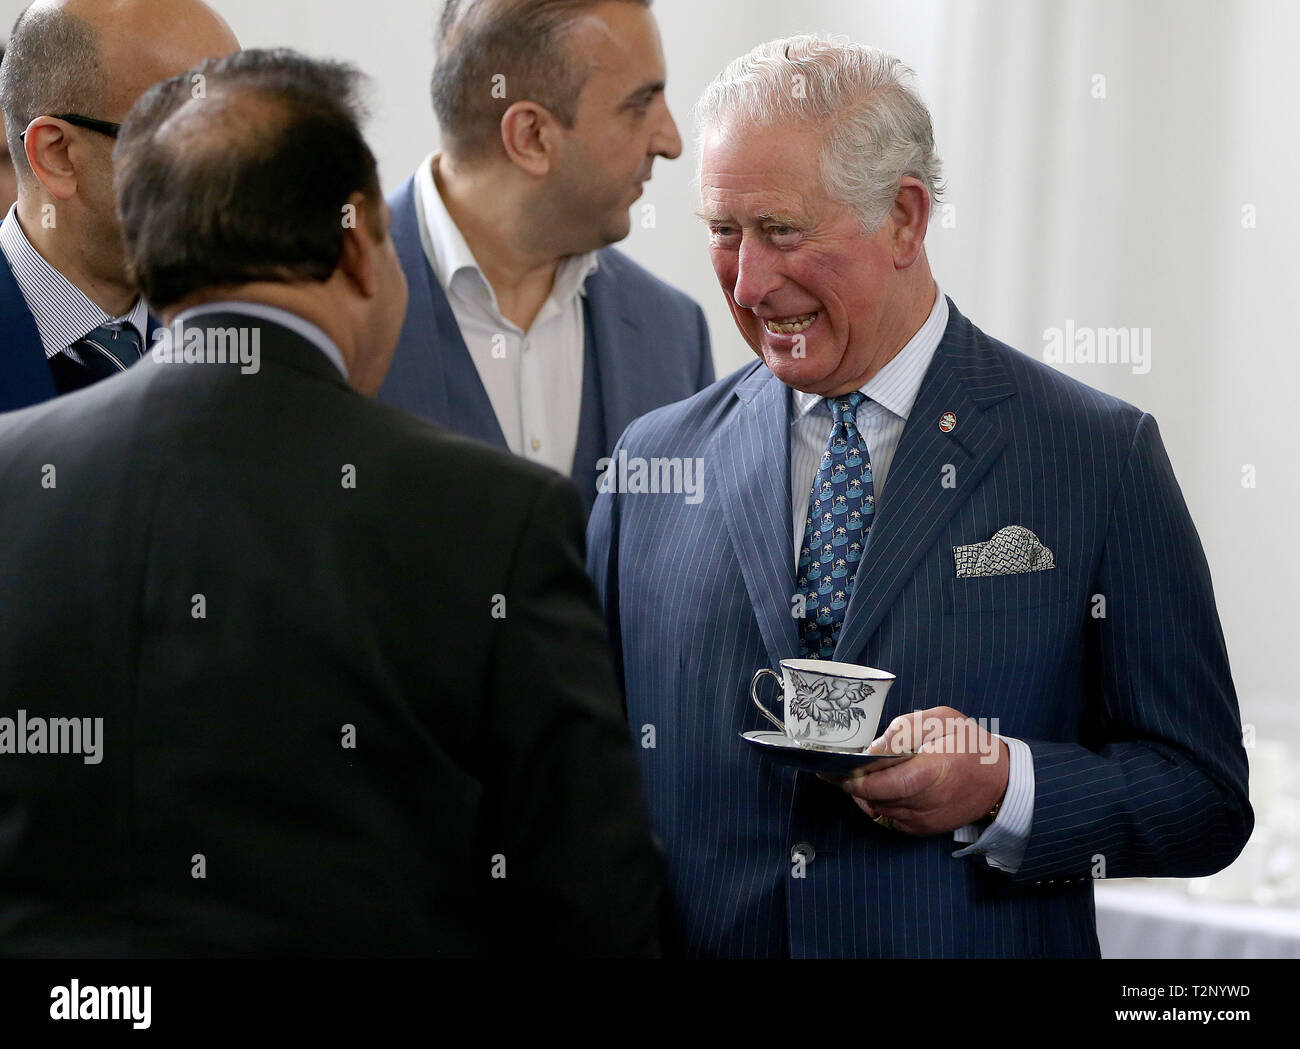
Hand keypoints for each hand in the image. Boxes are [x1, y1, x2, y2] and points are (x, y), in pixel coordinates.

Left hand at [824, 707, 1008, 834]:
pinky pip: (888, 819)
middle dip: (851, 783)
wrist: (999, 781)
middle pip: (873, 797)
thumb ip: (905, 729)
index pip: (882, 784)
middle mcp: (924, 803)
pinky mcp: (922, 830)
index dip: (854, 778)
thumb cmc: (969, 745)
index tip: (833, 767)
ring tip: (855, 774)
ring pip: (877, 809)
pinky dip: (877, 804)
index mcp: (930, 773)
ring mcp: (923, 821)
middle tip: (835, 768)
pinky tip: (877, 787)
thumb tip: (874, 747)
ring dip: (863, 793)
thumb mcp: (940, 720)